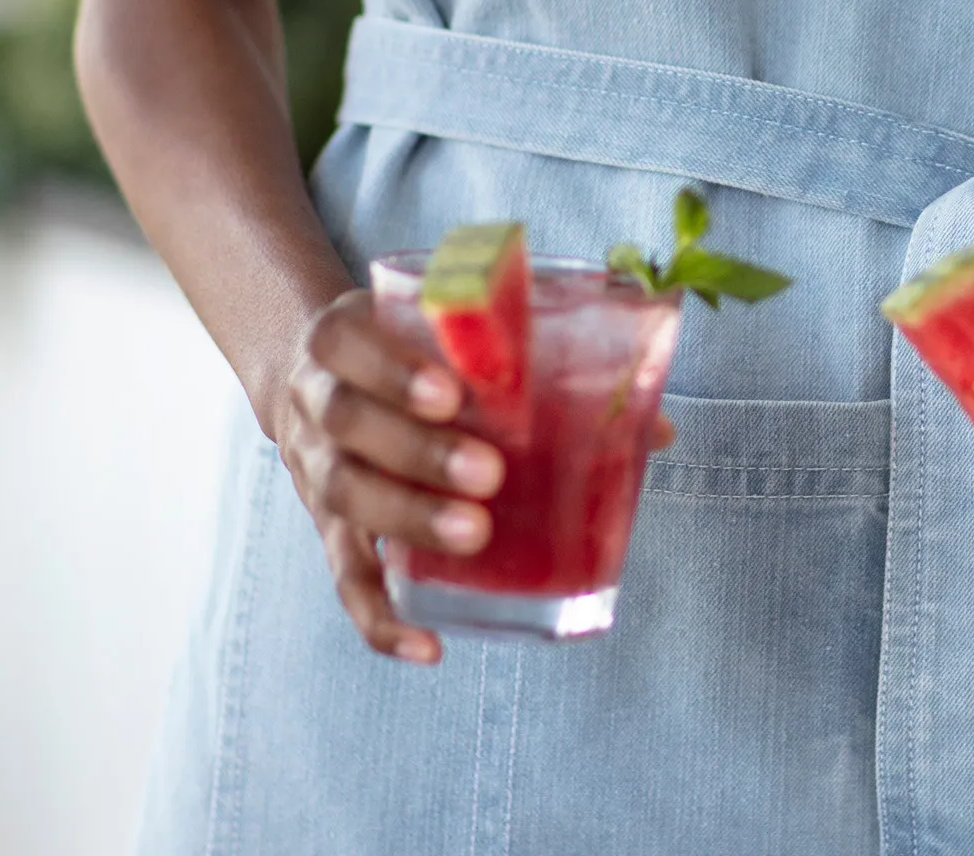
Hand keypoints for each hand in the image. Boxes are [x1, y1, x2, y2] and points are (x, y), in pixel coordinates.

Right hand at [275, 289, 675, 665]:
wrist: (322, 373)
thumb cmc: (417, 347)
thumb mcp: (450, 328)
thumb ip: (539, 357)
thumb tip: (656, 430)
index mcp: (341, 338)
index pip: (348, 346)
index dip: (392, 371)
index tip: (451, 392)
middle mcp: (318, 403)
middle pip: (348, 425)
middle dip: (417, 451)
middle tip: (488, 473)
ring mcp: (317, 469)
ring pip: (346, 498)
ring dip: (409, 519)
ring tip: (475, 534)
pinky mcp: (330, 529)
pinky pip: (347, 580)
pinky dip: (382, 618)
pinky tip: (430, 644)